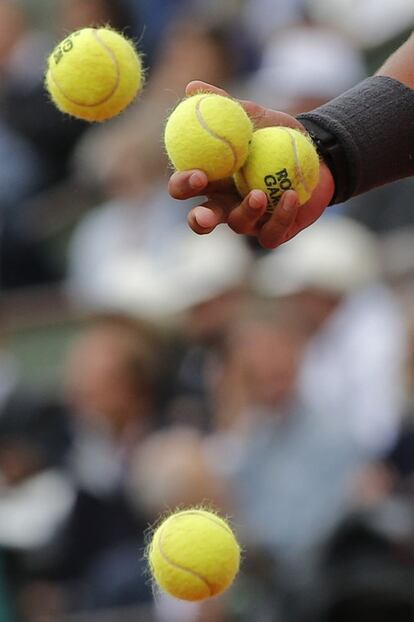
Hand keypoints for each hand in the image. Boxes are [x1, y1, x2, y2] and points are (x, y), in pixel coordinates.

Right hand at [168, 81, 334, 248]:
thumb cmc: (278, 134)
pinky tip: (289, 196)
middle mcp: (225, 205)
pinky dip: (280, 216)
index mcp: (211, 181)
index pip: (184, 188)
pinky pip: (272, 233)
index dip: (184, 186)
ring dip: (246, 212)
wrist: (319, 153)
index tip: (197, 174)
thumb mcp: (254, 116)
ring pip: (238, 226)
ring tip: (259, 194)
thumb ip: (225, 106)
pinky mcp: (274, 232)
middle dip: (200, 219)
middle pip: (201, 220)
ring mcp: (250, 222)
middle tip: (207, 213)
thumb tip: (192, 87)